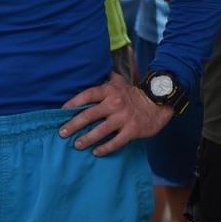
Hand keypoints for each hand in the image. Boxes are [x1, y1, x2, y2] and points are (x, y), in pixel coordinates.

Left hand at [58, 73, 172, 156]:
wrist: (158, 103)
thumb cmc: (134, 94)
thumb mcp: (120, 82)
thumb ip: (106, 78)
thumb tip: (92, 69)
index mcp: (109, 90)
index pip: (87, 95)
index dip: (73, 103)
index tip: (61, 111)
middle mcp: (114, 103)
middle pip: (89, 115)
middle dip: (73, 125)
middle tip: (62, 133)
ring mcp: (123, 118)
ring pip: (100, 130)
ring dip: (86, 139)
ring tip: (76, 144)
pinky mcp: (132, 130)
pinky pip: (116, 142)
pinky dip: (105, 148)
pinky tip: (96, 152)